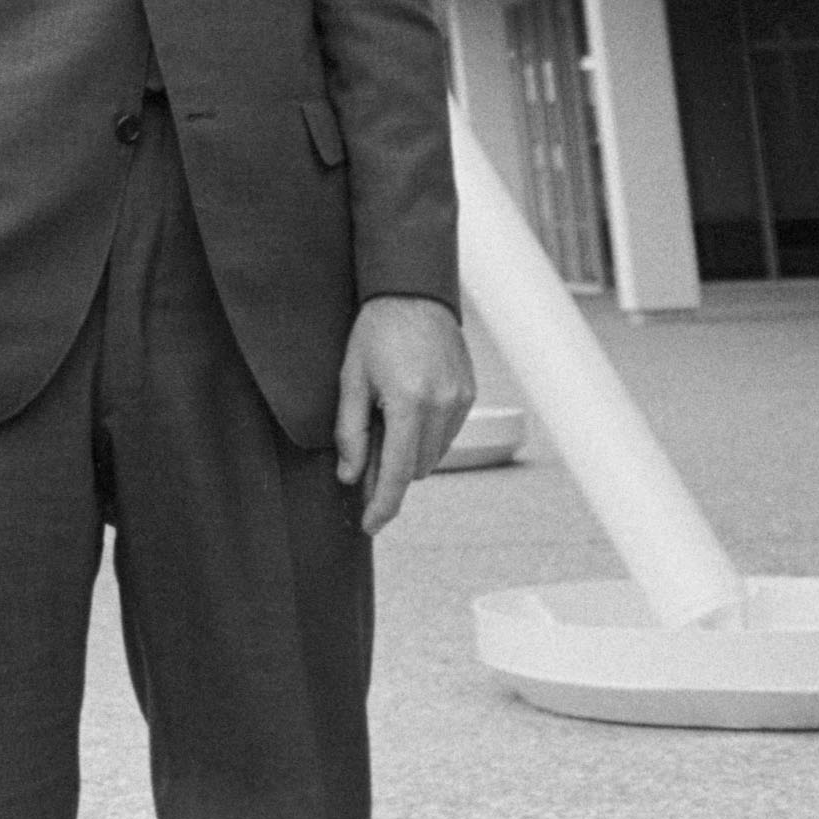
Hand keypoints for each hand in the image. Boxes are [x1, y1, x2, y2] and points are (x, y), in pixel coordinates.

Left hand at [336, 295, 475, 535]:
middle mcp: (443, 406)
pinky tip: (404, 415)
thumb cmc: (375, 332)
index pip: (397, 471)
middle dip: (389, 475)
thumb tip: (349, 476)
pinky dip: (424, 437)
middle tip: (361, 466)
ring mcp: (461, 401)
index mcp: (410, 403)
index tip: (370, 526)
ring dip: (408, 456)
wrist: (413, 292)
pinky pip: (446, 434)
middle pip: (416, 468)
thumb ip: (349, 431)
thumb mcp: (351, 378)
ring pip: (433, 455)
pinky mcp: (469, 395)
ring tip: (382, 428)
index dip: (382, 504)